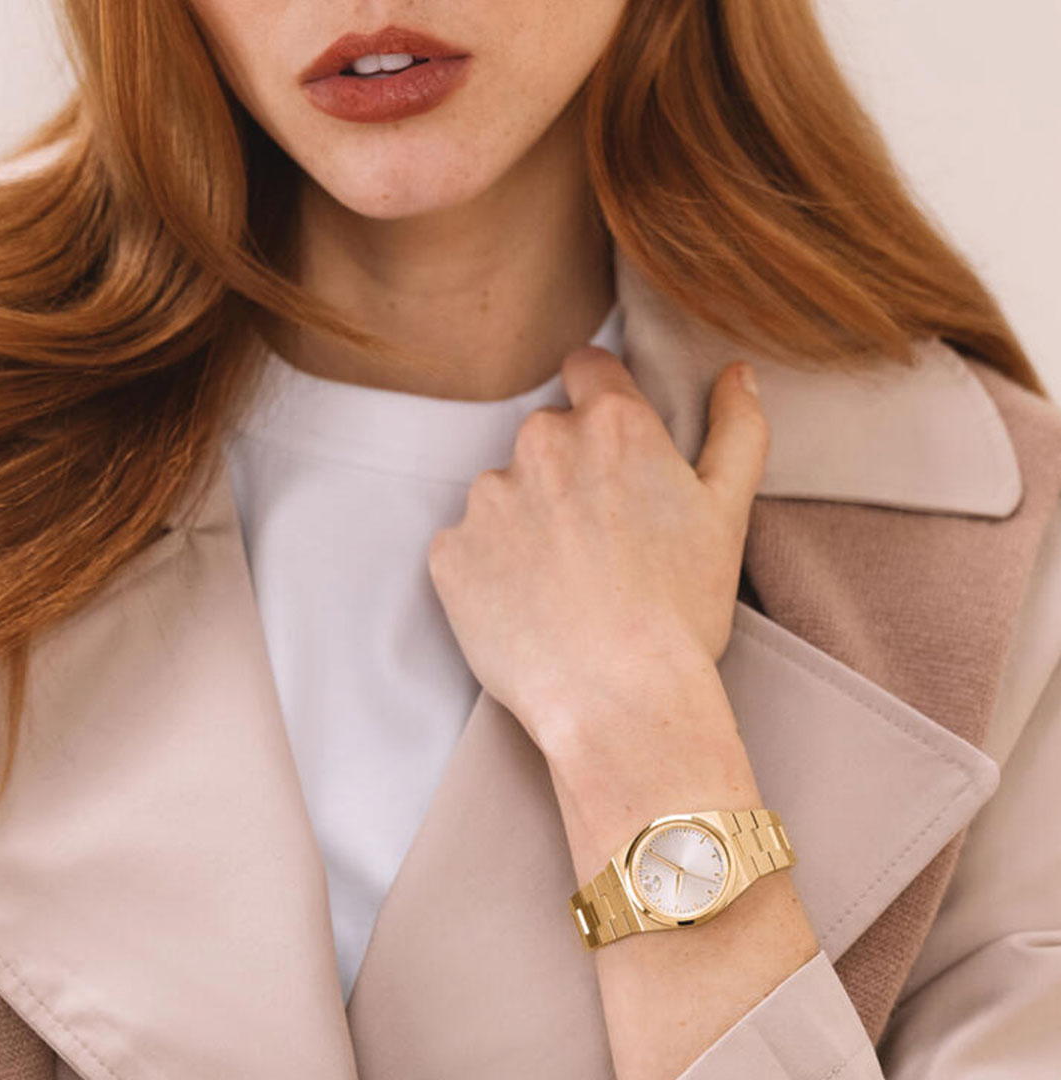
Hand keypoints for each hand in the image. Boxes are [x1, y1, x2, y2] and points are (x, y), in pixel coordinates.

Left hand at [427, 345, 768, 760]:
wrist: (620, 700)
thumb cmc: (681, 611)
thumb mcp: (728, 514)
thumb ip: (737, 430)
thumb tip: (738, 373)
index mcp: (611, 424)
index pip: (588, 368)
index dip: (599, 399)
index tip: (607, 444)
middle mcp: (541, 444)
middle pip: (546, 436)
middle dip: (566, 472)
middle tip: (598, 539)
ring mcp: (488, 497)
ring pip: (504, 491)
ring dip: (525, 521)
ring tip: (562, 583)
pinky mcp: (450, 551)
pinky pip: (467, 546)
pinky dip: (489, 568)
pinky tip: (525, 607)